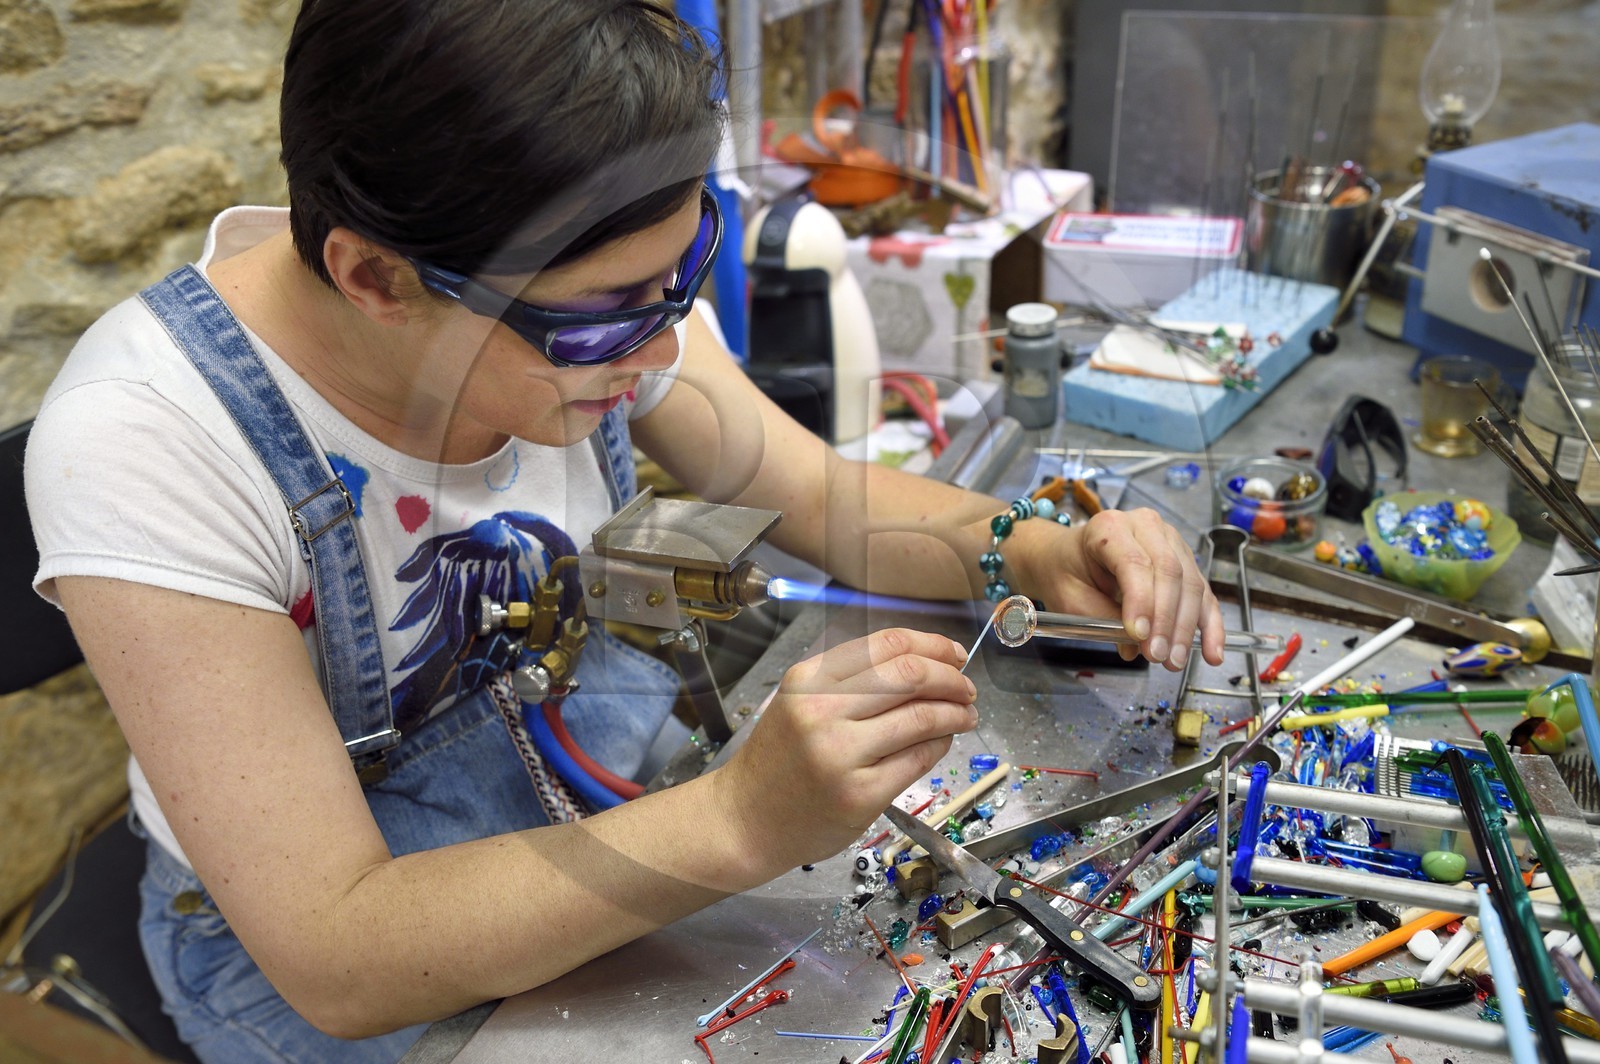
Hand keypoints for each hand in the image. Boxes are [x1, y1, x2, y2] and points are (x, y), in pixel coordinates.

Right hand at [712, 628, 977, 871]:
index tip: (954, 654)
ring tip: (965, 715)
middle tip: (967, 687)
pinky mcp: (860, 795)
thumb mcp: (800, 704)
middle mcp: (823, 711)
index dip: (931, 645)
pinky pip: (917, 759)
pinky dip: (939, 745)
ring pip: (921, 717)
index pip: (887, 644)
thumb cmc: (778, 761)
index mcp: (808, 680)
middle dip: (951, 678)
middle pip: (910, 675)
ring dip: (954, 713)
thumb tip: (926, 665)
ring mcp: (842, 754)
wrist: (745, 819)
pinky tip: (942, 742)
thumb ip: (851, 682)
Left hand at [1006, 507, 1223, 670]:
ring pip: (1190, 584)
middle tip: (1158, 656)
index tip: (1140, 637)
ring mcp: (1170, 540)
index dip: (1142, 601)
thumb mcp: (1070, 597)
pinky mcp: (1185, 561)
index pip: (1134, 563)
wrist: (1067, 558)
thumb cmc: (1067, 573)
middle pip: (1169, 572)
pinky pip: (1202, 594)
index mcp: (1109, 526)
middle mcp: (1145, 526)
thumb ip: (1101, 620)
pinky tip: (1212, 652)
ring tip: (1174, 662)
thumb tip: (1134, 648)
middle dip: (1167, 620)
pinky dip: (1209, 625)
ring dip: (1187, 628)